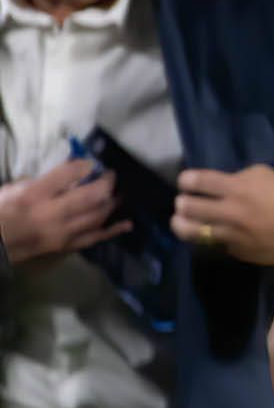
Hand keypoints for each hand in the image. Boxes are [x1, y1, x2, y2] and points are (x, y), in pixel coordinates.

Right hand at [0, 156, 122, 263]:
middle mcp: (52, 214)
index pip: (66, 176)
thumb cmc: (1, 212)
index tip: (92, 162)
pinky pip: (96, 238)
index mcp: (34, 196)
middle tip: (111, 175)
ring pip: (97, 216)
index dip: (83, 166)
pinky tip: (127, 224)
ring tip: (118, 193)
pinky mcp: (67, 246)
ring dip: (111, 203)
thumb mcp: (12, 189)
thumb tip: (67, 171)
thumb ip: (40, 180)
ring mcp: (63, 232)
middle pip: (90, 197)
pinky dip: (113, 230)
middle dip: (106, 183)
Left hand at [175, 163, 273, 266]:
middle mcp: (230, 212)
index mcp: (238, 188)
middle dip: (182, 203)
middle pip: (186, 207)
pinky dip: (216, 238)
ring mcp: (232, 236)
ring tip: (181, 221)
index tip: (187, 183)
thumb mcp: (267, 176)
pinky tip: (222, 234)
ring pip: (191, 231)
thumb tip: (218, 186)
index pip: (195, 181)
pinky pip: (218, 244)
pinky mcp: (239, 253)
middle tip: (184, 203)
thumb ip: (238, 178)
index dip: (186, 181)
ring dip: (182, 224)